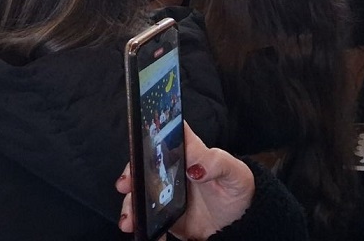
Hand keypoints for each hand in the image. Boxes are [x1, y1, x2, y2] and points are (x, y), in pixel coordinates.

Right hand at [117, 123, 255, 238]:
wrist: (238, 226)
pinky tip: (142, 229)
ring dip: (131, 202)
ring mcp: (164, 190)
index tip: (137, 149)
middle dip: (130, 173)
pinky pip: (145, 214)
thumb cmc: (238, 190)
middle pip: (143, 163)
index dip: (147, 135)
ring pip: (140, 190)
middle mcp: (171, 168)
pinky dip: (140, 222)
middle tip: (126, 186)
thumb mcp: (235, 174)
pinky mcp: (162, 211)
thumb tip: (195, 166)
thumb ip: (217, 163)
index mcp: (188, 151)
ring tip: (130, 218)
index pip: (165, 134)